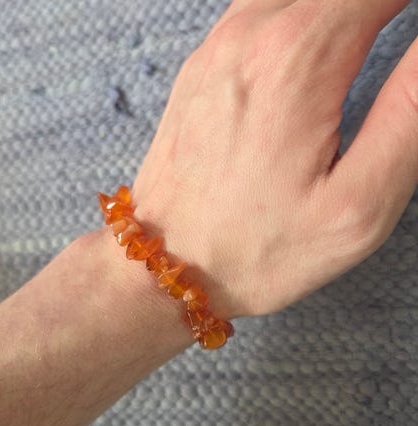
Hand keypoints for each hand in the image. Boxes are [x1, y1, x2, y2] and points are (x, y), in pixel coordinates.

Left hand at [132, 0, 417, 319]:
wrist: (167, 265)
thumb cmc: (257, 249)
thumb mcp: (357, 201)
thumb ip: (412, 110)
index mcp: (295, 61)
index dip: (408, 5)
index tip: (412, 40)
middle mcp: (247, 37)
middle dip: (378, 5)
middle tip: (399, 30)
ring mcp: (216, 50)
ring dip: (340, 8)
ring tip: (373, 28)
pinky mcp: (202, 70)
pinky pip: (259, 12)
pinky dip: (300, 12)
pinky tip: (316, 42)